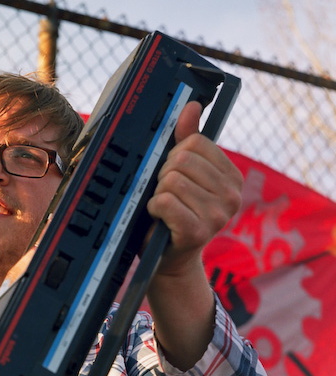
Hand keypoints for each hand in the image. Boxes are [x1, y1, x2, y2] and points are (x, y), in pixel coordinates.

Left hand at [147, 101, 242, 279]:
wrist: (169, 257)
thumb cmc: (174, 213)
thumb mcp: (182, 174)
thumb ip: (187, 141)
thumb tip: (192, 106)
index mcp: (232, 176)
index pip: (196, 142)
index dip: (174, 156)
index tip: (173, 174)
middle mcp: (232, 195)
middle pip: (181, 160)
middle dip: (163, 175)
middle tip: (166, 194)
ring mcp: (218, 215)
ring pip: (171, 181)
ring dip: (157, 194)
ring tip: (163, 208)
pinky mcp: (198, 231)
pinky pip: (165, 202)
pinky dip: (154, 208)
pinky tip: (159, 218)